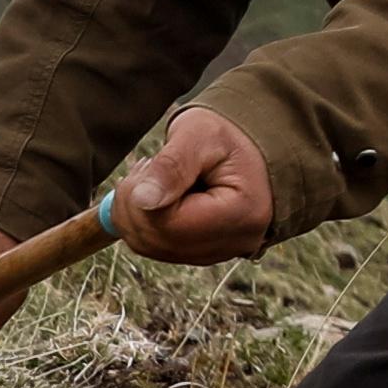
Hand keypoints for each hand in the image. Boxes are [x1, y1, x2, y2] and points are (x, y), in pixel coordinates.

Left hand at [114, 103, 271, 263]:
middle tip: (147, 167)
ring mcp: (219, 252)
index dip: (142, 199)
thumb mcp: (200, 134)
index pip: (171, 224)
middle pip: (158, 239)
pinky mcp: (202, 253)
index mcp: (244, 212)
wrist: (252, 147)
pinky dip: (143, 222)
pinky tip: (156, 195)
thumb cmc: (228, 137)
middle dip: (135, 204)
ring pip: (151, 246)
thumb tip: (142, 200)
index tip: (147, 165)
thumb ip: (171, 165)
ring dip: (136, 213)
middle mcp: (236, 242)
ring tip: (153, 179)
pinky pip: (156, 247)